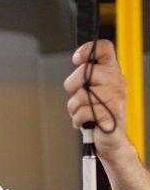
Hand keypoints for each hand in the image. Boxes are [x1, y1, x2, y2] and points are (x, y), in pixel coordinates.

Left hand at [64, 39, 129, 157]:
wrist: (110, 141)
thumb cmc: (97, 115)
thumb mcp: (90, 92)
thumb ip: (85, 77)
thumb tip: (78, 61)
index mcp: (112, 72)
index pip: (105, 48)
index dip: (88, 49)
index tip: (76, 59)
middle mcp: (117, 81)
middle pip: (84, 71)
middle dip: (72, 87)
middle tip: (78, 98)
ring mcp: (116, 97)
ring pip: (80, 94)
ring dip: (74, 108)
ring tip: (83, 113)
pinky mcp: (111, 113)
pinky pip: (83, 111)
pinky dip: (78, 119)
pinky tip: (85, 122)